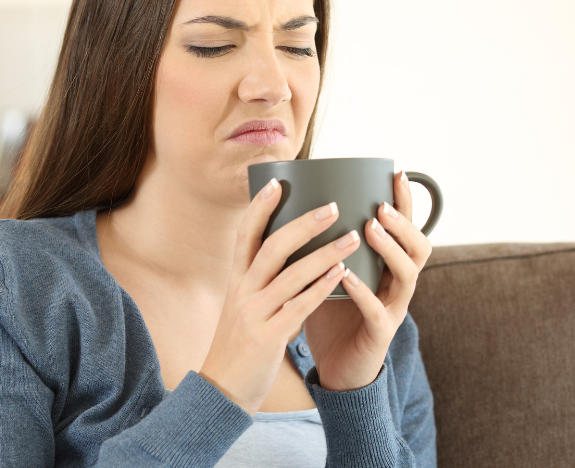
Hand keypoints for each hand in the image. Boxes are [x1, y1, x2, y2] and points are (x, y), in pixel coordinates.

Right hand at [198, 178, 362, 414]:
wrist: (222, 391)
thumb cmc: (240, 346)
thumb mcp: (242, 307)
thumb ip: (260, 282)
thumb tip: (286, 254)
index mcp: (236, 281)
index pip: (244, 235)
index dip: (259, 207)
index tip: (277, 182)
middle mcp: (242, 292)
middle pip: (271, 247)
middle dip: (303, 224)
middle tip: (333, 206)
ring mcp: (254, 314)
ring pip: (291, 275)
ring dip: (324, 253)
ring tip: (351, 237)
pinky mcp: (268, 337)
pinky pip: (299, 306)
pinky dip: (321, 287)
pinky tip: (342, 274)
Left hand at [302, 171, 433, 390]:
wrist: (335, 368)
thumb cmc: (330, 315)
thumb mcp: (327, 272)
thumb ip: (322, 244)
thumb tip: (296, 202)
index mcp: (387, 267)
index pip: (405, 228)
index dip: (405, 202)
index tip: (397, 173)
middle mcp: (396, 285)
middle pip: (419, 248)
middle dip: (404, 223)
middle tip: (381, 206)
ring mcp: (392, 309)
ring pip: (407, 274)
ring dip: (390, 249)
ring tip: (370, 229)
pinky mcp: (379, 334)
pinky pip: (377, 311)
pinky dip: (363, 292)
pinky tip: (347, 276)